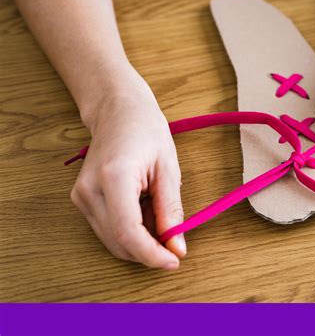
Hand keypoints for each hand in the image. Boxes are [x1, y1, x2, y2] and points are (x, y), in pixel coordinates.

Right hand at [70, 73, 185, 268]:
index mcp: (113, 176)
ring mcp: (80, 196)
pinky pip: (108, 229)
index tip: (174, 260)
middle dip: (150, 249)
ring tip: (159, 211)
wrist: (118, 111)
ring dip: (141, 239)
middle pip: (118, 241)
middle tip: (174, 238)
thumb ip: (171, 210)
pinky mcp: (81, 199)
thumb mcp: (168, 168)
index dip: (152, 253)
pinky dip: (131, 230)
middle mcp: (89, 190)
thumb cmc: (146, 130)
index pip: (128, 232)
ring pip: (112, 240)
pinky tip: (145, 209)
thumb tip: (176, 247)